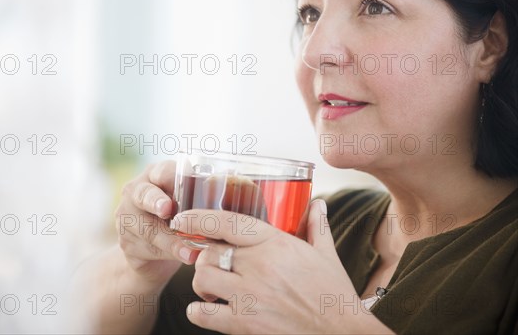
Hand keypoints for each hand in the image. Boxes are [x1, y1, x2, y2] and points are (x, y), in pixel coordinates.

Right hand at [116, 160, 199, 286]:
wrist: (152, 254)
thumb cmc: (178, 217)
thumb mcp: (187, 201)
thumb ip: (205, 193)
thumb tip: (239, 181)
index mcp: (155, 176)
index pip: (161, 171)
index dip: (170, 176)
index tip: (180, 182)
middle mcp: (136, 193)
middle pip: (142, 194)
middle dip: (155, 201)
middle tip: (167, 209)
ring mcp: (127, 218)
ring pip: (149, 228)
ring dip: (172, 240)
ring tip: (192, 250)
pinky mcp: (128, 244)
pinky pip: (150, 249)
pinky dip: (170, 254)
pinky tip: (187, 258)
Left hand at [170, 201, 392, 333]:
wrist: (343, 334)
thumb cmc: (334, 294)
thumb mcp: (326, 254)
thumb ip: (316, 226)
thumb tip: (317, 204)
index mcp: (276, 244)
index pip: (228, 223)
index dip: (200, 218)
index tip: (183, 217)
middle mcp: (259, 266)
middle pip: (210, 251)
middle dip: (205, 255)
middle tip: (211, 261)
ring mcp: (250, 297)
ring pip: (202, 278)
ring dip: (201, 281)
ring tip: (211, 286)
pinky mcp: (246, 325)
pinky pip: (204, 314)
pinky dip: (198, 311)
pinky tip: (206, 308)